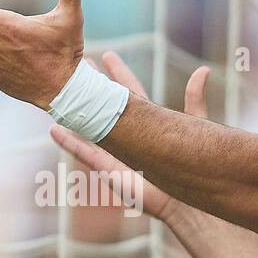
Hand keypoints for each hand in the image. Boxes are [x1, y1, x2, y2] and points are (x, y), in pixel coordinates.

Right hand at [49, 52, 209, 221]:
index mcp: (148, 122)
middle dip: (93, 85)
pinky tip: (54, 129)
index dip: (119, 73)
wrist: (187, 203)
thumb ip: (195, 99)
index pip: (129, 92)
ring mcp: (116, 151)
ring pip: (90, 124)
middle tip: (78, 65)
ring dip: (77, 109)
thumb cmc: (194, 167)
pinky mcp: (108, 169)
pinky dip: (68, 142)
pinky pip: (84, 153)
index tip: (107, 55)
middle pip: (105, 104)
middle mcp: (128, 134)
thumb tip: (204, 69)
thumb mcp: (195, 126)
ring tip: (60, 90)